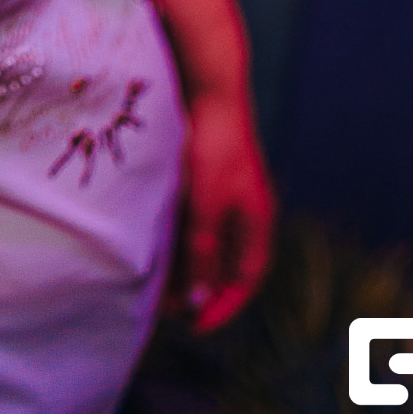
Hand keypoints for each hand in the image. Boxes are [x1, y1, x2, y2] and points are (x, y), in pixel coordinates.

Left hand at [165, 84, 275, 333]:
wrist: (209, 87)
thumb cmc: (214, 146)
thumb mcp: (206, 205)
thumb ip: (202, 250)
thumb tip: (196, 296)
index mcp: (257, 219)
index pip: (246, 277)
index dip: (224, 305)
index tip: (195, 325)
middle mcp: (245, 209)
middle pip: (226, 261)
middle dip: (200, 287)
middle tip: (167, 308)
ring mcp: (227, 190)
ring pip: (208, 240)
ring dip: (187, 263)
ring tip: (156, 282)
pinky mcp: (207, 174)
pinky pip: (195, 218)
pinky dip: (179, 236)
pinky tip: (155, 242)